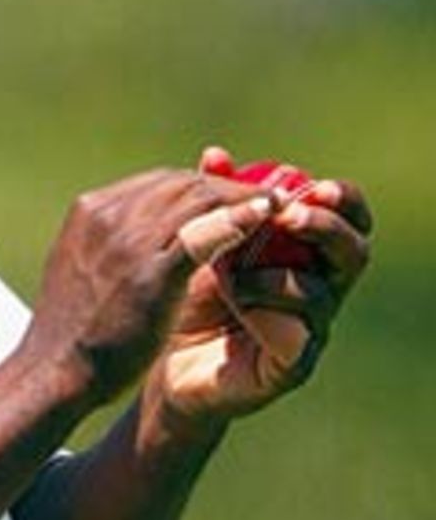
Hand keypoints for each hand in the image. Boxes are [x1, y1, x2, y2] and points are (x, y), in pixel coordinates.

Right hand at [22, 164, 284, 409]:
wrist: (54, 373)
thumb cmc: (74, 332)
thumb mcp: (86, 270)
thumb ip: (113, 243)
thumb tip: (142, 232)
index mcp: (90, 210)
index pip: (159, 182)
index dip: (202, 185)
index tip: (232, 197)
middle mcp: (107, 215)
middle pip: (182, 183)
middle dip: (228, 186)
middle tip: (268, 196)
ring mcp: (127, 242)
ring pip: (199, 198)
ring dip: (243, 197)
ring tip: (280, 204)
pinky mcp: (150, 274)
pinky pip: (205, 233)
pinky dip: (241, 217)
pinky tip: (269, 214)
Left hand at [148, 144, 372, 425]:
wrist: (164, 363)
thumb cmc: (191, 299)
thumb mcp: (203, 244)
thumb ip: (216, 202)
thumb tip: (216, 154)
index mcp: (310, 252)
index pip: (349, 218)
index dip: (342, 198)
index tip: (315, 185)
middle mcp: (322, 289)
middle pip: (354, 252)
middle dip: (324, 227)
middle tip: (289, 215)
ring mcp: (311, 329)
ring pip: (320, 292)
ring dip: (273, 272)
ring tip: (226, 272)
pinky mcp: (292, 365)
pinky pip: (297, 335)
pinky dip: (265, 311)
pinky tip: (232, 301)